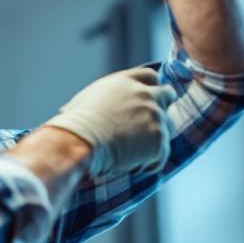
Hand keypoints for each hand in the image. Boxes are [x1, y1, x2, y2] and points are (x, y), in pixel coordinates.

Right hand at [44, 67, 175, 178]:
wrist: (81, 140)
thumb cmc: (76, 122)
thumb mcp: (87, 98)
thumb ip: (105, 97)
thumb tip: (102, 105)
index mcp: (125, 82)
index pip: (150, 77)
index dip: (152, 87)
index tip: (150, 96)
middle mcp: (145, 95)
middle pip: (167, 94)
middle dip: (163, 105)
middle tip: (153, 122)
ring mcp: (155, 117)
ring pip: (167, 127)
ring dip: (156, 138)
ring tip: (135, 152)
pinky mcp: (159, 140)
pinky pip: (162, 153)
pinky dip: (151, 161)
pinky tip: (135, 165)